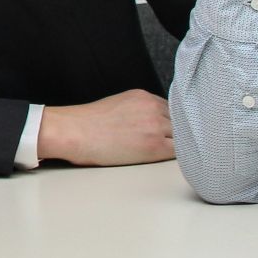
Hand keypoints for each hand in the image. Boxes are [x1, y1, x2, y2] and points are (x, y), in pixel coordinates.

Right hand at [36, 88, 175, 165]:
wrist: (74, 133)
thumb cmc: (87, 125)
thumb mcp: (117, 106)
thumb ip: (138, 110)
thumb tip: (149, 125)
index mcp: (142, 96)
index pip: (171, 109)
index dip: (172, 122)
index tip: (169, 132)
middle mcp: (152, 107)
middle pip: (181, 121)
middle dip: (177, 133)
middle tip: (172, 145)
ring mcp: (155, 125)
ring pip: (183, 136)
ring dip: (178, 145)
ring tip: (170, 155)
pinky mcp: (154, 145)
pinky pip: (180, 151)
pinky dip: (180, 156)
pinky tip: (171, 161)